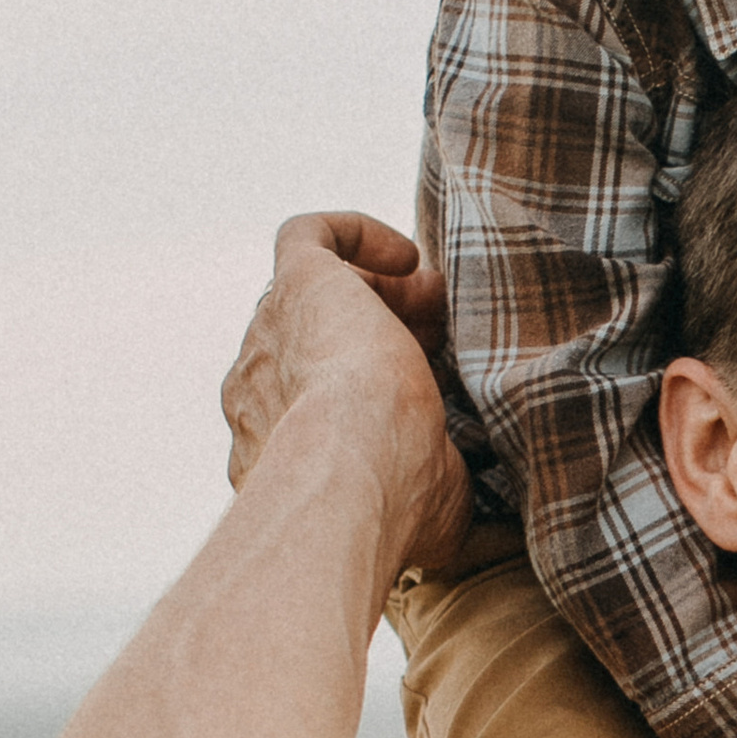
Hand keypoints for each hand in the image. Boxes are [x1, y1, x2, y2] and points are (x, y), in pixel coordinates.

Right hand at [222, 211, 469, 577]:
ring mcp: (270, 335)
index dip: (380, 376)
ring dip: (378, 289)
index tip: (436, 377)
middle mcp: (262, 389)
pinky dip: (356, 234)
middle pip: (318, 338)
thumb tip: (474, 494)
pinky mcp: (294, 283)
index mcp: (282, 444)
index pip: (324, 394)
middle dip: (380, 329)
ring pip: (316, 293)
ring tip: (434, 295)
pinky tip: (408, 257)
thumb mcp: (434, 502)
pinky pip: (307, 237)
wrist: (350, 470)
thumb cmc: (390, 502)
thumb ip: (442, 484)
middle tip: (439, 333)